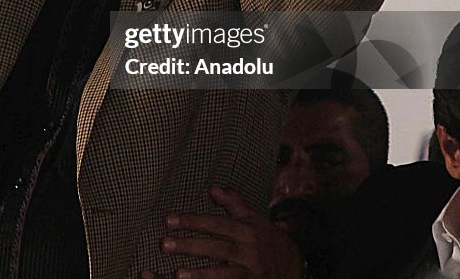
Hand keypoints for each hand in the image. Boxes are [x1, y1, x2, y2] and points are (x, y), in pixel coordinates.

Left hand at [141, 186, 303, 278]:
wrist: (295, 266)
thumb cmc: (267, 239)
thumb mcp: (254, 218)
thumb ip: (234, 203)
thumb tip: (213, 189)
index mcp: (247, 230)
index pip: (216, 224)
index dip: (193, 221)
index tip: (168, 220)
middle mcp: (249, 252)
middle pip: (217, 248)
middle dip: (191, 247)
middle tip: (164, 244)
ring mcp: (250, 273)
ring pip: (223, 274)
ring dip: (200, 276)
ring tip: (177, 275)